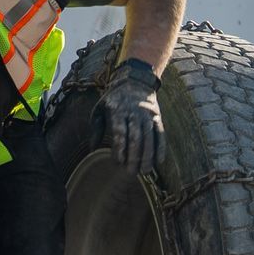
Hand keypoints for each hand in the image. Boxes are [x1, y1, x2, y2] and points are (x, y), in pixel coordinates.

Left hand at [96, 60, 162, 174]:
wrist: (135, 80)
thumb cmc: (113, 99)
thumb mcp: (99, 109)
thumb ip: (96, 129)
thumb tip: (92, 148)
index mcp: (118, 111)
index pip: (120, 132)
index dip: (120, 148)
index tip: (118, 162)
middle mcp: (134, 113)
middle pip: (136, 137)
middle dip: (134, 157)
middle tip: (131, 173)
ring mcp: (147, 115)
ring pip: (149, 138)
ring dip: (148, 156)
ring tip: (145, 171)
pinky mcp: (157, 117)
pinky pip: (160, 133)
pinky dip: (161, 147)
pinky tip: (159, 161)